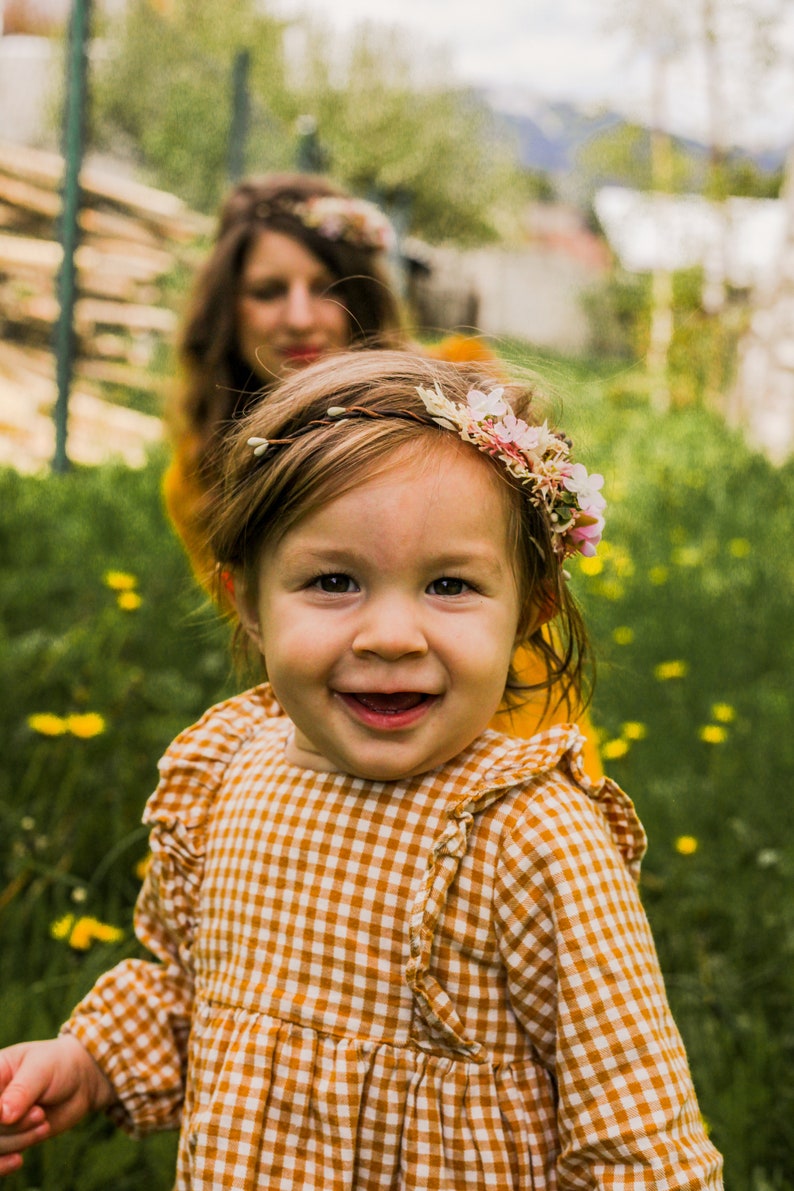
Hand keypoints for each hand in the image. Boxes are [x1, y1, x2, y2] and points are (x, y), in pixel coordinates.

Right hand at [0, 1036, 114, 1176]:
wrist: (79, 1081)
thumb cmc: (58, 1065)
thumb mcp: (41, 1069)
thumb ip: (21, 1091)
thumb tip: (1, 1116)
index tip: (8, 1117)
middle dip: (13, 1126)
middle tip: (39, 1114)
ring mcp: (0, 1121)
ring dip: (19, 1140)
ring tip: (43, 1122)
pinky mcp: (9, 1139)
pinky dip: (4, 1164)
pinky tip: (18, 1161)